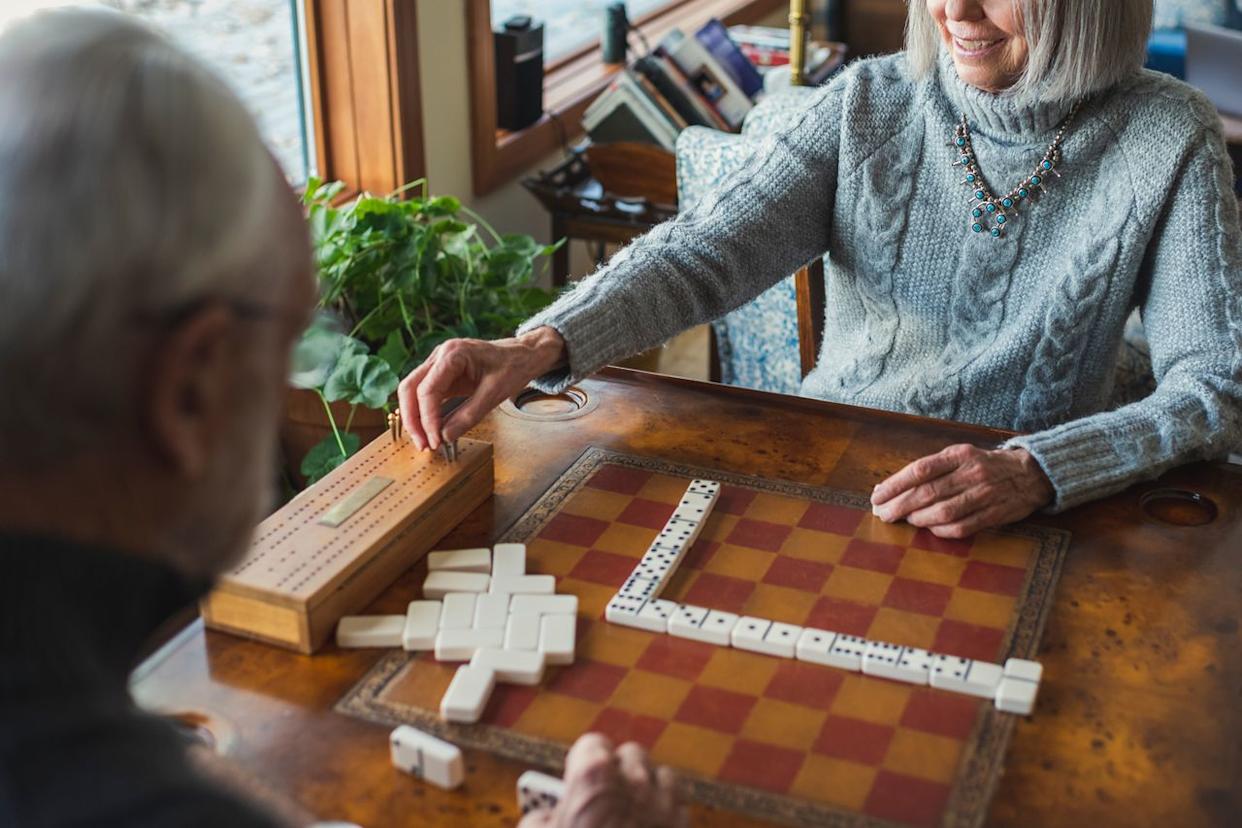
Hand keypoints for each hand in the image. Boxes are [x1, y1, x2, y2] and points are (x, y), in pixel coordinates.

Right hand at [397, 326, 565, 450]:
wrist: (522, 355)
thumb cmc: (512, 367)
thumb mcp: (495, 393)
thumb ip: (469, 415)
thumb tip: (445, 437)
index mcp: (453, 354)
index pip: (427, 390)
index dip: (428, 419)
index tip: (435, 441)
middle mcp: (440, 355)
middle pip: (409, 388)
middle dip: (412, 419)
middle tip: (423, 445)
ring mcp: (438, 364)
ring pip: (411, 391)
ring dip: (414, 417)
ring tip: (425, 442)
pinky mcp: (441, 375)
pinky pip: (424, 394)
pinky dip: (423, 413)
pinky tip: (429, 430)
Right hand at [518, 734, 683, 827]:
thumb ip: (541, 820)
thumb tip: (547, 816)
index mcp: (593, 779)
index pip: (592, 746)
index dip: (584, 761)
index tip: (579, 777)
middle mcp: (633, 783)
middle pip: (631, 756)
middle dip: (619, 771)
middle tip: (605, 796)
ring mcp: (664, 806)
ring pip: (662, 777)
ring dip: (650, 789)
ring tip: (632, 811)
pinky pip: (679, 806)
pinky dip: (667, 813)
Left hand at [869, 444, 1053, 537]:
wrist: (1030, 474)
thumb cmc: (983, 465)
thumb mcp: (958, 456)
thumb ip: (929, 469)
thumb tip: (889, 487)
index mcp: (959, 454)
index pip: (920, 470)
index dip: (895, 484)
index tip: (877, 495)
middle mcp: (972, 473)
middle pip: (928, 492)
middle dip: (900, 505)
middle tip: (883, 514)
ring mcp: (985, 494)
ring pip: (943, 512)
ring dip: (919, 519)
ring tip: (906, 520)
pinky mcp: (995, 514)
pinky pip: (962, 527)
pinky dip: (940, 531)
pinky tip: (930, 529)